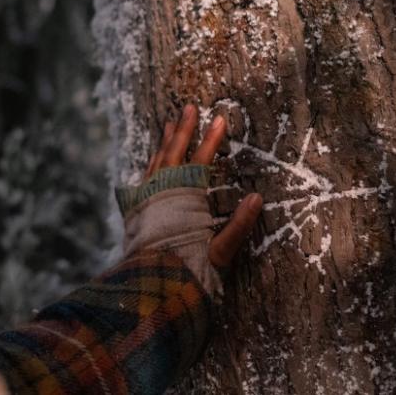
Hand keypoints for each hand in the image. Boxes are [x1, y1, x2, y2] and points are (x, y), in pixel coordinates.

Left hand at [145, 105, 262, 268]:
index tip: (220, 118)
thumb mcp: (219, 253)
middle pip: (174, 153)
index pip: (201, 161)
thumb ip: (238, 225)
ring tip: (170, 122)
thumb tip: (258, 198)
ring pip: (157, 162)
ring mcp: (147, 200)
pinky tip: (154, 158)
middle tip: (190, 107)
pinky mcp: (137, 211)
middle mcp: (163, 193)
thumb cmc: (188, 272)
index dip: (211, 139)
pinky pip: (146, 177)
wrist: (149, 288)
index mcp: (185, 199)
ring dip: (165, 142)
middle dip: (184, 129)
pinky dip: (152, 163)